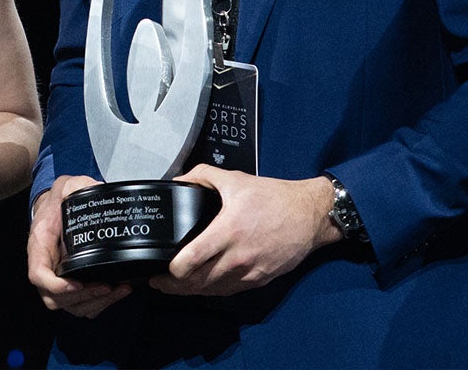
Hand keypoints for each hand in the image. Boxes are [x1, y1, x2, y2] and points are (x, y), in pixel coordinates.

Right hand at [27, 174, 132, 318]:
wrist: (55, 205)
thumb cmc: (60, 200)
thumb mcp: (67, 186)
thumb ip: (78, 186)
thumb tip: (98, 188)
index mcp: (39, 246)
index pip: (39, 275)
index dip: (56, 286)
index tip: (78, 284)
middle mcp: (45, 266)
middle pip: (55, 298)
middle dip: (83, 297)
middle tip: (108, 286)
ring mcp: (56, 277)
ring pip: (69, 306)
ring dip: (93, 304)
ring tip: (118, 290)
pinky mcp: (70, 281)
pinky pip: (79, 303)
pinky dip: (97, 304)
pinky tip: (116, 292)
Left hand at [148, 164, 339, 296]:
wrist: (308, 215)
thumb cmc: (274, 198)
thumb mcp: (236, 179)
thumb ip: (204, 175)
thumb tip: (179, 181)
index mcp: (229, 230)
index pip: (192, 260)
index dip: (172, 270)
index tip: (161, 268)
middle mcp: (238, 256)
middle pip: (197, 283)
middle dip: (174, 285)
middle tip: (159, 281)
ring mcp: (248, 272)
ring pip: (211, 291)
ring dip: (191, 291)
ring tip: (176, 284)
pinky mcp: (257, 280)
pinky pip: (228, 291)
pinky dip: (212, 289)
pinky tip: (203, 283)